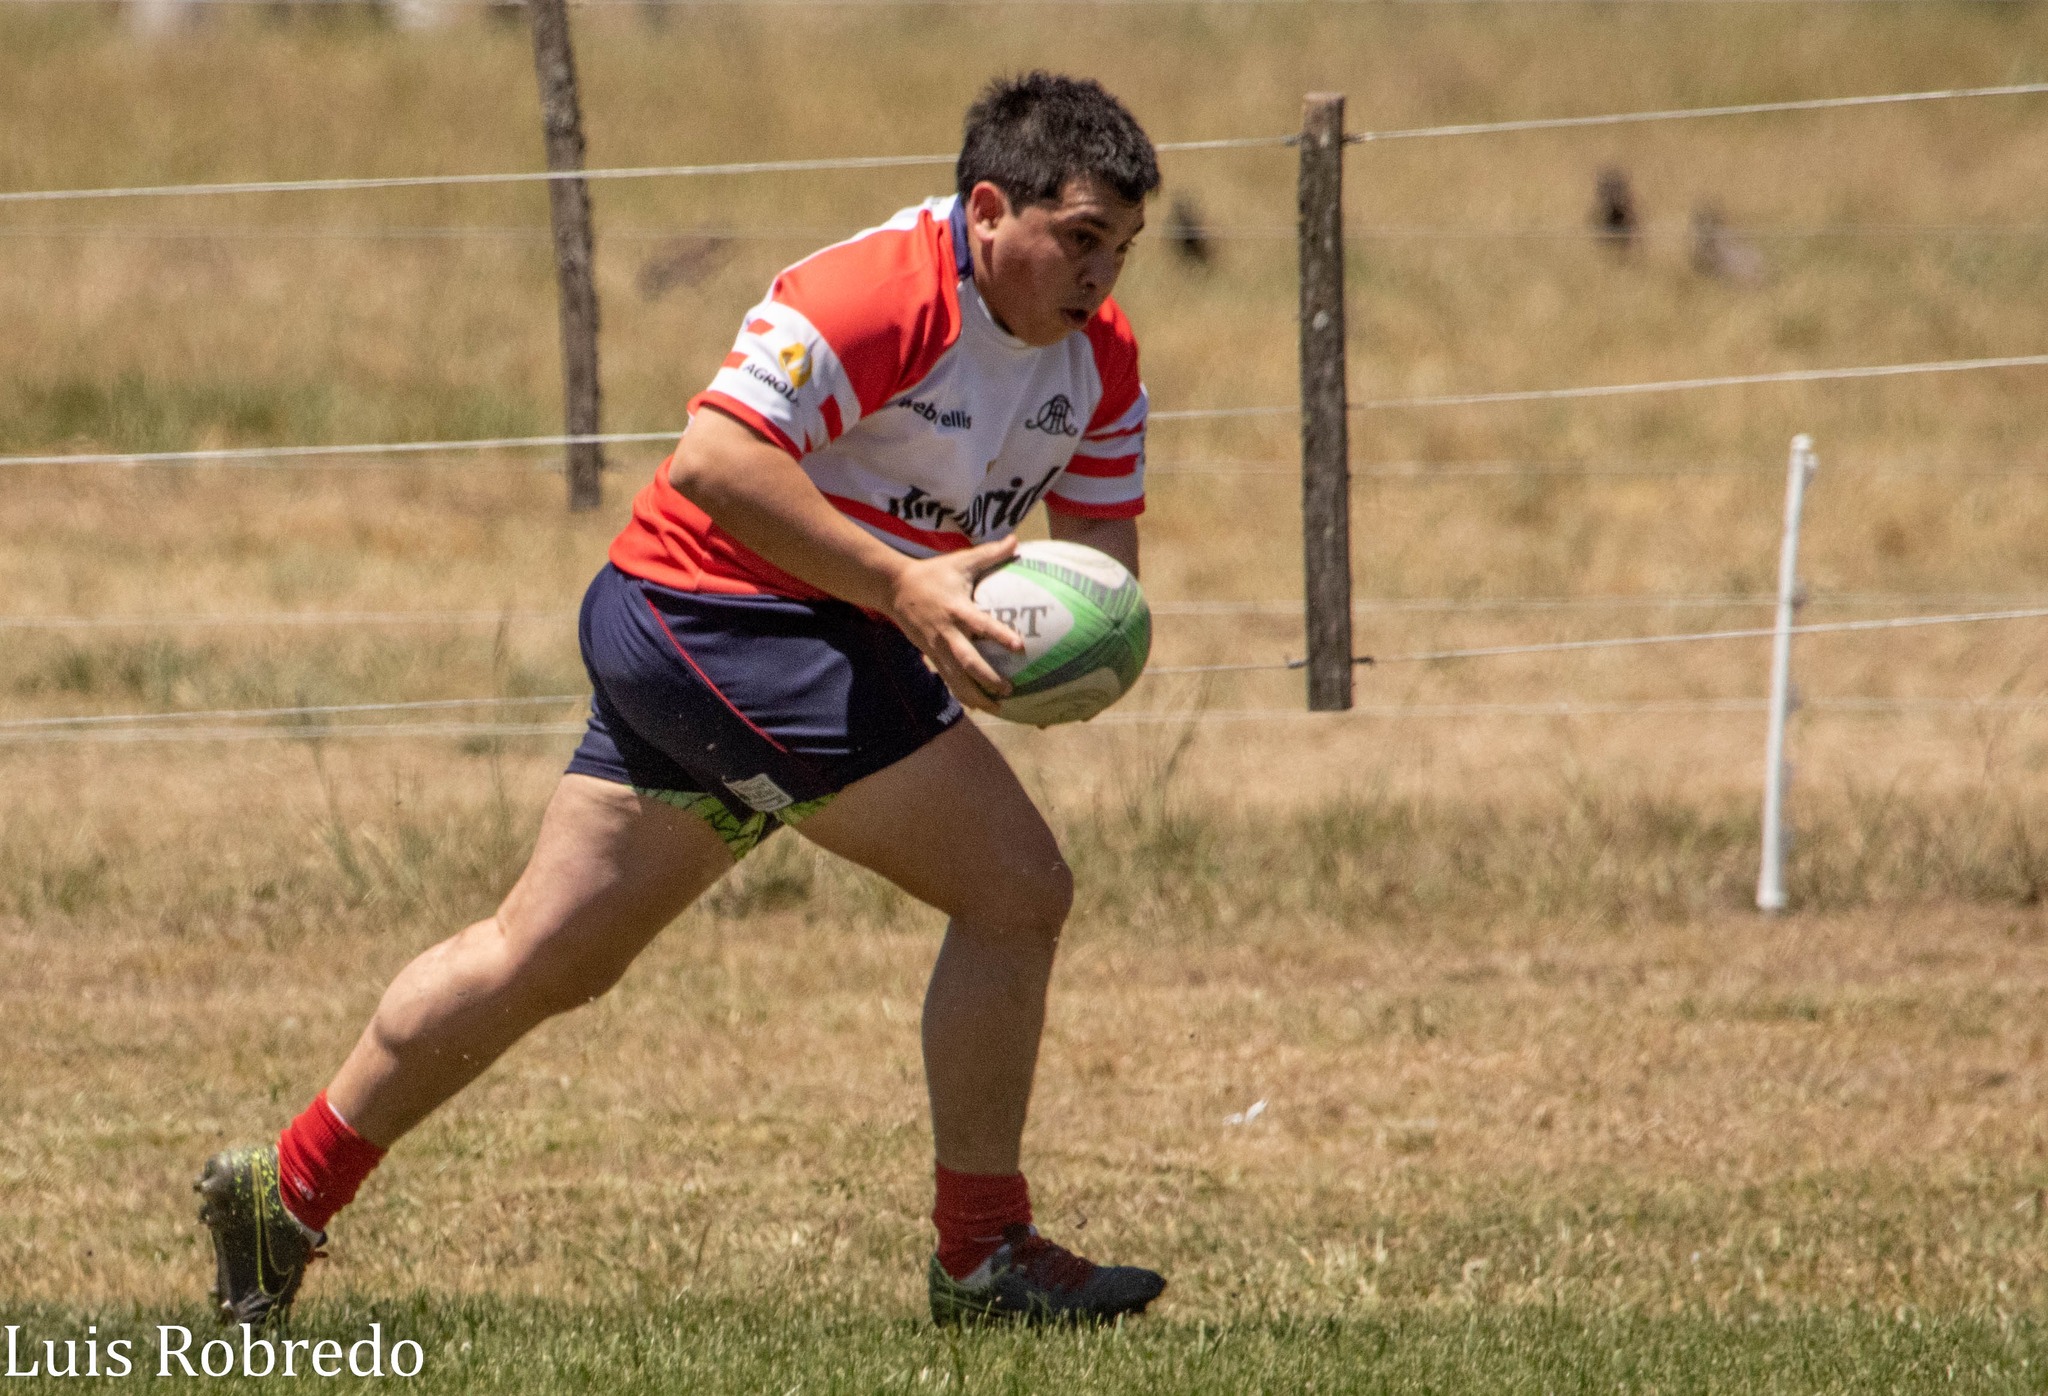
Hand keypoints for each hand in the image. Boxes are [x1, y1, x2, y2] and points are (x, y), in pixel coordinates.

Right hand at [886, 536, 1024, 713]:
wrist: (894, 588)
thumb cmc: (933, 573)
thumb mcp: (960, 561)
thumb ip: (990, 554)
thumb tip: (1017, 540)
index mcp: (956, 609)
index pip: (980, 624)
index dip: (999, 635)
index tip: (1019, 646)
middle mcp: (946, 632)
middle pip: (967, 662)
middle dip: (988, 679)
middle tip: (1010, 689)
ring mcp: (936, 647)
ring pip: (956, 678)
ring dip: (976, 695)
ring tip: (998, 708)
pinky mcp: (930, 656)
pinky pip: (948, 679)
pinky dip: (962, 693)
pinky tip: (978, 706)